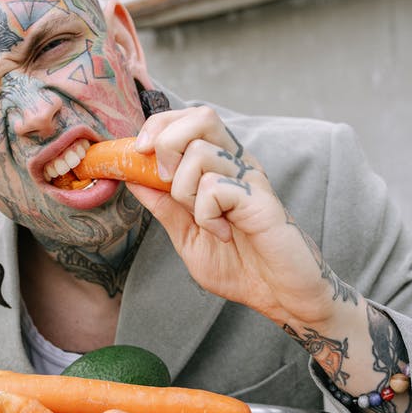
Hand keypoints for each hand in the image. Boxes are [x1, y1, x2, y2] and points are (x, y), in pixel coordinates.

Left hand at [128, 107, 346, 328]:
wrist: (280, 297)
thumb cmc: (240, 267)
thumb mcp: (187, 235)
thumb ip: (163, 206)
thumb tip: (132, 177)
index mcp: (221, 166)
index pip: (189, 118)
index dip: (159, 125)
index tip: (139, 153)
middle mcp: (238, 164)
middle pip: (201, 116)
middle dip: (168, 143)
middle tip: (167, 182)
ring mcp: (250, 178)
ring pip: (199, 153)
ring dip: (185, 193)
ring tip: (205, 222)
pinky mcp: (260, 198)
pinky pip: (214, 187)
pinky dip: (206, 216)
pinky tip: (223, 234)